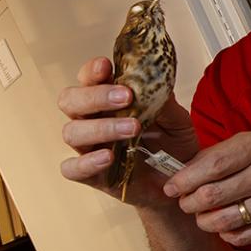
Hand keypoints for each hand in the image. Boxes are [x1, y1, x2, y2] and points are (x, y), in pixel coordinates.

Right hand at [57, 56, 198, 206]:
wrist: (180, 184)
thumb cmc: (172, 146)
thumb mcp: (177, 122)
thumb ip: (165, 103)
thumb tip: (158, 81)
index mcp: (108, 101)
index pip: (88, 79)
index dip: (92, 71)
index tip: (106, 66)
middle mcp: (92, 121)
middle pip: (70, 101)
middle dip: (94, 96)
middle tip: (125, 97)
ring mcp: (89, 148)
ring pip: (71, 132)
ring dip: (101, 127)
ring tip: (133, 128)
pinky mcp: (92, 176)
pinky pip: (72, 168)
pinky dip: (87, 162)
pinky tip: (108, 157)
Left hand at [161, 129, 250, 245]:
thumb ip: (226, 151)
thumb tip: (186, 168)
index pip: (213, 165)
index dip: (185, 178)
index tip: (170, 186)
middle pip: (213, 195)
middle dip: (189, 202)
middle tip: (183, 202)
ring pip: (224, 220)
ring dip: (203, 222)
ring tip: (200, 216)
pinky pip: (242, 236)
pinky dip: (226, 234)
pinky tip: (223, 226)